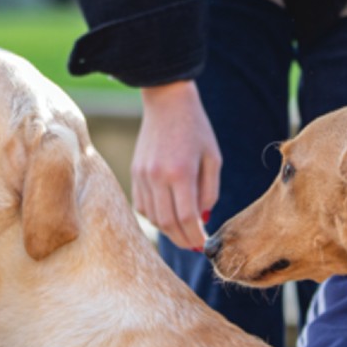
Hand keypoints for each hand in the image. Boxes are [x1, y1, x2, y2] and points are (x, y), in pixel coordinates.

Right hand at [132, 81, 220, 251]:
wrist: (166, 102)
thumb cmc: (196, 128)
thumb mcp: (213, 158)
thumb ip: (209, 191)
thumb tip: (201, 219)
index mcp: (180, 172)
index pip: (186, 217)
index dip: (195, 236)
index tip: (204, 244)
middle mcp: (157, 177)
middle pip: (167, 223)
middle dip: (182, 239)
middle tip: (194, 245)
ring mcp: (142, 176)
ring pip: (152, 217)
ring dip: (168, 230)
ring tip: (183, 231)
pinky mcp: (134, 173)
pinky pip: (141, 205)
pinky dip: (155, 216)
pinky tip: (168, 214)